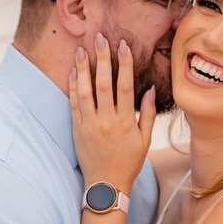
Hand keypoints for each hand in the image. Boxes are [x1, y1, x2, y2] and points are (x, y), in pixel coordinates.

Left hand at [68, 32, 155, 191]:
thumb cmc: (129, 162)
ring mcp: (90, 125)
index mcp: (126, 121)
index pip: (125, 86)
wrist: (106, 185)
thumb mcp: (145, 140)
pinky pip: (74, 105)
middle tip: (99, 38)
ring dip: (83, 69)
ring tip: (81, 50)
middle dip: (102, 58)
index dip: (124, 64)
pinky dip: (73, 87)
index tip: (122, 45)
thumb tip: (149, 89)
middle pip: (104, 83)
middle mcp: (107, 121)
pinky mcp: (77, 130)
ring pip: (85, 91)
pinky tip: (73, 73)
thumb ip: (146, 113)